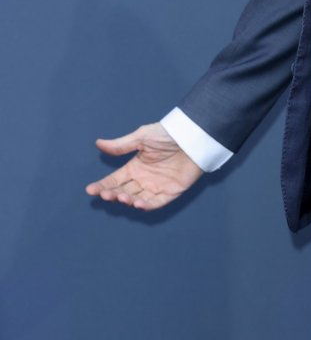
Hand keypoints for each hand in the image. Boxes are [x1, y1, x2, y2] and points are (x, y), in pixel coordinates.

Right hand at [85, 122, 202, 210]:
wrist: (191, 137)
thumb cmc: (167, 134)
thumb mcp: (142, 137)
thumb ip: (121, 145)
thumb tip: (98, 143)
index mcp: (134, 167)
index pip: (114, 180)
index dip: (102, 185)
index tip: (90, 190)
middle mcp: (143, 179)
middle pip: (123, 191)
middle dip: (113, 194)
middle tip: (106, 195)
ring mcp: (156, 187)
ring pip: (137, 199)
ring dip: (128, 200)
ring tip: (122, 197)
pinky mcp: (171, 192)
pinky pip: (156, 202)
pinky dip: (147, 205)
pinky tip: (138, 203)